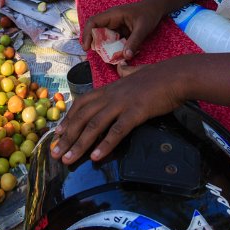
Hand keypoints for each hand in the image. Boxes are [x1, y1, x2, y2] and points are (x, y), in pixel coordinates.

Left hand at [50, 61, 187, 164]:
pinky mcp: (135, 112)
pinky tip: (96, 157)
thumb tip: (123, 69)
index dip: (68, 118)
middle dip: (66, 136)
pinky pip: (116, 131)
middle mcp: (110, 96)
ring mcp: (121, 103)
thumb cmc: (158, 76)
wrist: (175, 75)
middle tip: (54, 153)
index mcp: (109, 88)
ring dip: (78, 144)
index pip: (82, 103)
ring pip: (94, 125)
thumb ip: (127, 73)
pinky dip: (105, 144)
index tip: (58, 133)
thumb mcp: (137, 73)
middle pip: (82, 117)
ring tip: (67, 159)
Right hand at [82, 0, 163, 61]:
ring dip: (104, 48)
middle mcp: (111, 20)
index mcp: (113, 15)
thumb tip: (126, 56)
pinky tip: (119, 55)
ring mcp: (114, 25)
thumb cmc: (149, 14)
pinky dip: (113, 48)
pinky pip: (112, 41)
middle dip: (94, 44)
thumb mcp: (143, 28)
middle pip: (95, 31)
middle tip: (98, 56)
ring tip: (109, 58)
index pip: (93, 22)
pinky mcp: (119, 31)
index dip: (87, 34)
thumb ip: (134, 41)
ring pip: (103, 38)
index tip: (87, 48)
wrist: (155, 9)